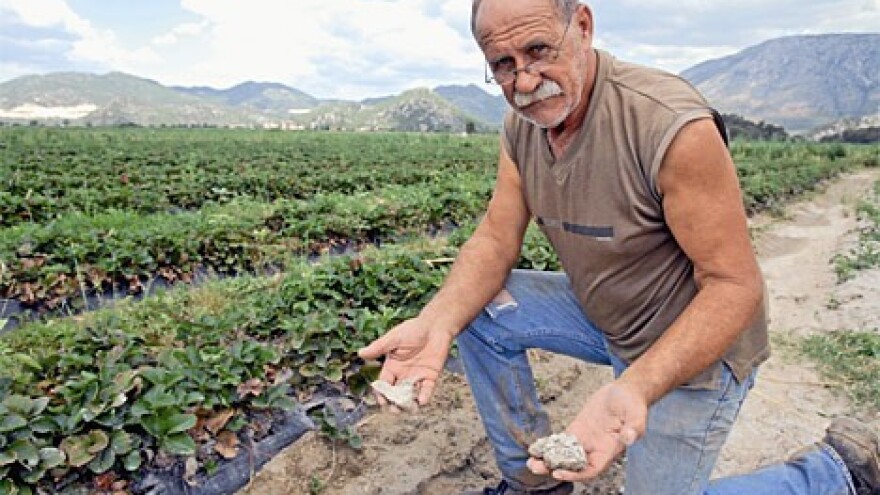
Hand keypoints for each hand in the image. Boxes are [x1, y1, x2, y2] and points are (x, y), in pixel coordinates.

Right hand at [357, 316, 453, 409]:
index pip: (384, 383)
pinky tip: (422, 401)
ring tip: (407, 409)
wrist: (435, 326)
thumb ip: (379, 347)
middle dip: (394, 403)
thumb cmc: (413, 329)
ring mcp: (417, 376)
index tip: (382, 401)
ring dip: (409, 403)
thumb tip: (360, 353)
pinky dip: (425, 396)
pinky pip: (427, 389)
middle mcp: (403, 374)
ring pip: (411, 394)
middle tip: (394, 410)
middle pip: (396, 393)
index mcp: (392, 366)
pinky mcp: (431, 376)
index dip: (382, 393)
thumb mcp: (394, 338)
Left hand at [527, 381, 647, 480]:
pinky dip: (549, 446)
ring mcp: (585, 440)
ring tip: (530, 461)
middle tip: (535, 468)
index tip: (558, 473)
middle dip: (554, 469)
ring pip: (564, 455)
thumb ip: (634, 428)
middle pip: (573, 466)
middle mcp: (595, 449)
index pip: (591, 470)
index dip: (575, 474)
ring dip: (548, 460)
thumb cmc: (633, 404)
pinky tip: (535, 447)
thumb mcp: (637, 415)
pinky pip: (562, 441)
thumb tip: (628, 438)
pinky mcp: (578, 429)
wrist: (625, 392)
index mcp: (609, 451)